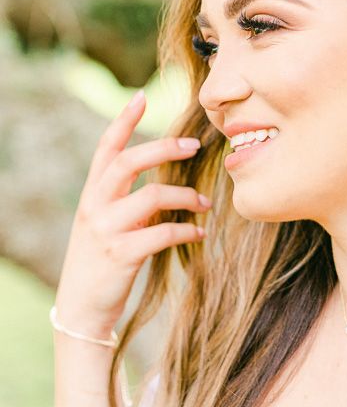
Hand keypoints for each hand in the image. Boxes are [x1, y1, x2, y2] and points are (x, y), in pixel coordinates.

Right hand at [54, 91, 210, 337]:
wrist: (81, 309)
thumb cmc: (101, 263)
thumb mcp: (105, 225)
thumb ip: (124, 201)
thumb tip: (162, 181)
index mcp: (92, 195)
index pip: (105, 149)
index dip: (122, 121)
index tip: (141, 97)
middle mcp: (94, 207)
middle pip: (128, 162)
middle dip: (164, 148)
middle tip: (195, 144)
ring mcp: (106, 230)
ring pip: (151, 196)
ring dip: (185, 196)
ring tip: (205, 203)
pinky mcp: (122, 255)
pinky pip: (162, 233)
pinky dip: (187, 230)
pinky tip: (200, 234)